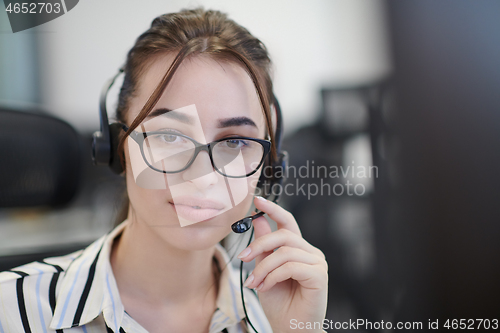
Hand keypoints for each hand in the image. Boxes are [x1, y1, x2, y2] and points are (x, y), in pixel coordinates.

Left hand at [237, 196, 327, 332]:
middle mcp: (311, 252)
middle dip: (259, 245)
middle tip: (242, 258)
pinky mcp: (319, 275)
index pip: (288, 222)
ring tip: (254, 283)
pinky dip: (272, 276)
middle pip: (283, 235)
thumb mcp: (265, 269)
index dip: (274, 209)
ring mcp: (318, 263)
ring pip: (284, 252)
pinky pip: (291, 266)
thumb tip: (258, 219)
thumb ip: (264, 246)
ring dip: (263, 268)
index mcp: (299, 249)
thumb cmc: (279, 303)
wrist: (289, 328)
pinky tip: (265, 287)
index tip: (257, 200)